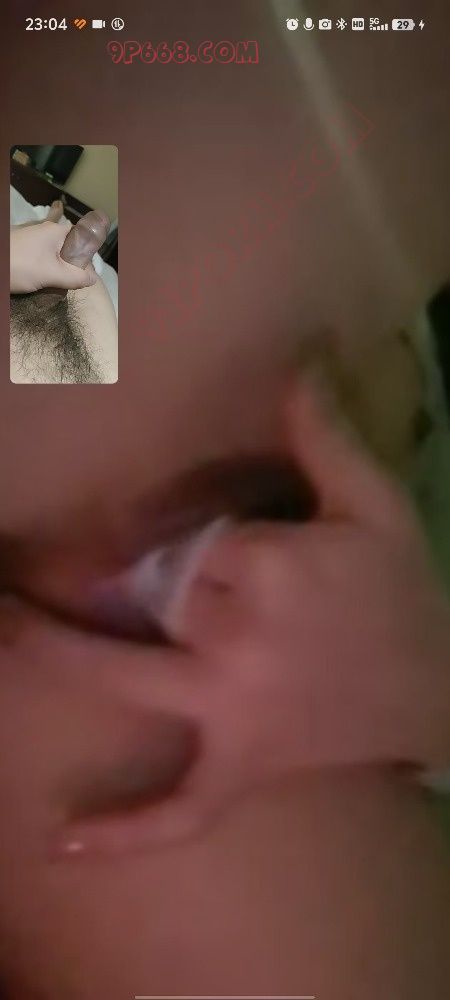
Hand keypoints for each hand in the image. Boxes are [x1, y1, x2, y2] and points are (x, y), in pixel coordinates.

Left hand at [10, 209, 108, 293]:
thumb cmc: (20, 266)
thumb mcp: (52, 275)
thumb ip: (76, 277)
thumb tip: (93, 278)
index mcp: (55, 231)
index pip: (80, 238)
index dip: (86, 255)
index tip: (83, 273)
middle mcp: (44, 232)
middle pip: (67, 249)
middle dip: (70, 267)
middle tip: (67, 283)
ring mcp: (31, 241)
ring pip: (53, 257)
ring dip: (56, 272)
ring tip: (52, 286)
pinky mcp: (22, 250)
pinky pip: (40, 261)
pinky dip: (43, 272)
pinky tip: (39, 283)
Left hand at [44, 376, 449, 856]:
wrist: (443, 689)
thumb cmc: (406, 593)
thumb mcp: (379, 506)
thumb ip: (328, 435)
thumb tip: (299, 359)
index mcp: (269, 568)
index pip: (191, 536)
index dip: (188, 531)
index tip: (189, 528)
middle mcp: (239, 639)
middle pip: (148, 595)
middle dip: (99, 578)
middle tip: (18, 565)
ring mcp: (233, 712)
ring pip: (127, 679)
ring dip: (57, 654)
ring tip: (2, 626)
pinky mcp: (241, 766)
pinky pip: (181, 809)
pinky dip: (126, 831)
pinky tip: (60, 840)